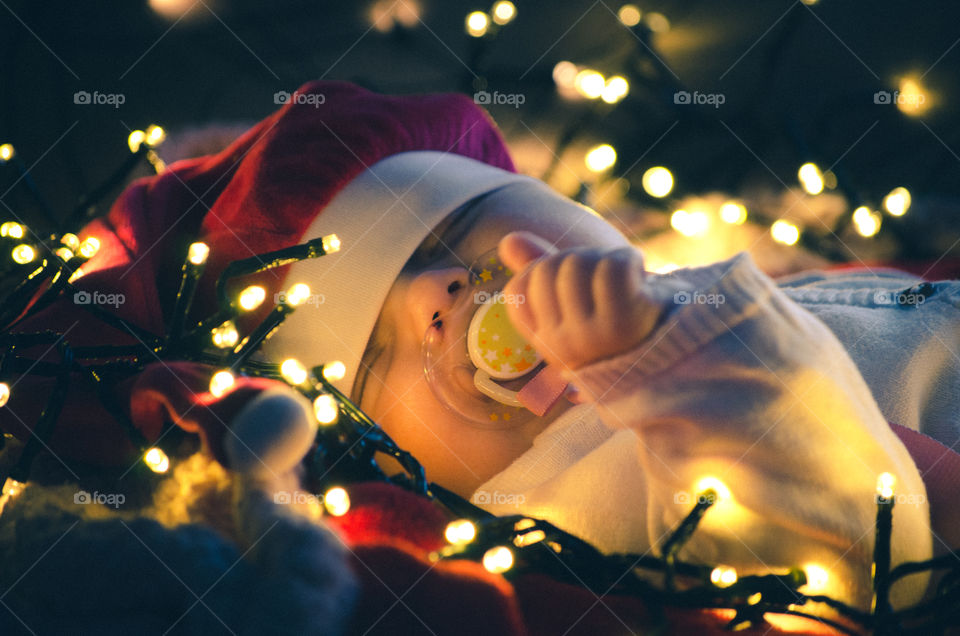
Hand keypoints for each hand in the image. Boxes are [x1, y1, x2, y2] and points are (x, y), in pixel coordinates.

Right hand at [498, 231, 662, 370]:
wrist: (679, 341)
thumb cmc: (621, 313)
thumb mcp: (575, 294)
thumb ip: (539, 266)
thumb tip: (508, 240)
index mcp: (546, 344)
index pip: (519, 287)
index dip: (546, 269)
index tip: (578, 283)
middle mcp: (562, 346)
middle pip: (548, 269)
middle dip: (578, 259)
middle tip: (604, 277)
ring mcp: (592, 338)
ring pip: (576, 264)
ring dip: (604, 258)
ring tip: (622, 278)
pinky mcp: (625, 324)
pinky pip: (611, 268)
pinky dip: (628, 259)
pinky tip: (638, 273)